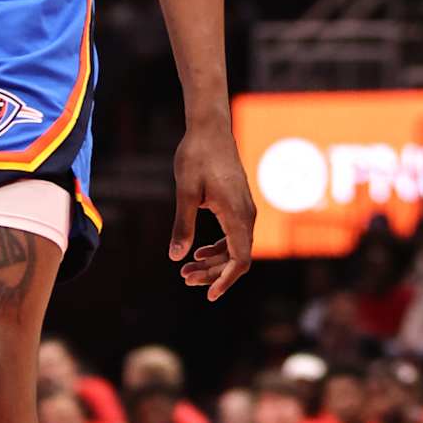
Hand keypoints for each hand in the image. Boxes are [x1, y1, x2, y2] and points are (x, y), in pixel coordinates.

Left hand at [168, 116, 255, 302]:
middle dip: (213, 273)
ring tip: (187, 270)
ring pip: (235, 247)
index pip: (240, 259)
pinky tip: (199, 251)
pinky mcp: (238, 204)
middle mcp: (246, 214)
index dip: (226, 280)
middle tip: (186, 279)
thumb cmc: (197, 156)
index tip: (209, 294)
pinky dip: (218, 248)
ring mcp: (244, 209)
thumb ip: (182, 225)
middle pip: (237, 257)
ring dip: (214, 262)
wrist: (209, 128)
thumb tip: (175, 257)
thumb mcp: (185, 192)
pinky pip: (234, 235)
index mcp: (236, 214)